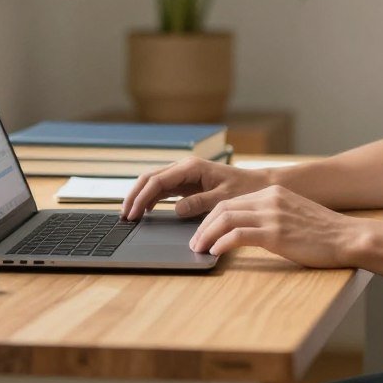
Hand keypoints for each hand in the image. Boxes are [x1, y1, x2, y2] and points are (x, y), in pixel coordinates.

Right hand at [121, 156, 269, 220]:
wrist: (258, 185)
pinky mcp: (187, 183)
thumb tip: (175, 210)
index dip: (141, 197)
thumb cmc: (244, 189)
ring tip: (129, 215)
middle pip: (150, 178)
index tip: (132, 213)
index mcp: (191, 167)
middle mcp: (185, 167)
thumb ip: (199, 203)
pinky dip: (151, 198)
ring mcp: (185, 174)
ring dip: (140, 196)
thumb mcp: (223, 199)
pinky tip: (144, 211)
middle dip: (134, 195)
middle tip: (124, 215)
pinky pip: (163, 188)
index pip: (157, 181)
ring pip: (154, 182)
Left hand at [188, 185, 367, 267]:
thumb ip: (272, 216)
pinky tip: (216, 253)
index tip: (203, 232)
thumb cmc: (323, 233)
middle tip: (194, 243)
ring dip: (207, 236)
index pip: (231, 201)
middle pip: (223, 208)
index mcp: (273, 192)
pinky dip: (222, 243)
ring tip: (199, 250)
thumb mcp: (294, 214)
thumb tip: (248, 231)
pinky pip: (238, 235)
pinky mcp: (275, 233)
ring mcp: (272, 215)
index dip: (211, 218)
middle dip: (203, 226)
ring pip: (226, 219)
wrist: (347, 237)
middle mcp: (269, 199)